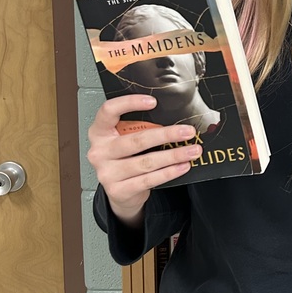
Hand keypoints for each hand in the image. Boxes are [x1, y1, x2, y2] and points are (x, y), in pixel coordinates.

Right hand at [87, 95, 200, 223]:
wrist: (119, 191)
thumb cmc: (125, 157)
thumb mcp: (124, 138)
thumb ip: (139, 127)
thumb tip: (174, 119)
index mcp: (99, 132)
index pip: (108, 111)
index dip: (129, 103)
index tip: (153, 101)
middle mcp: (100, 151)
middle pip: (136, 140)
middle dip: (167, 135)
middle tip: (187, 132)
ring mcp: (107, 173)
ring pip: (147, 162)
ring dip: (174, 155)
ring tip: (192, 150)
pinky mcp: (119, 190)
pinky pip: (149, 180)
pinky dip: (169, 172)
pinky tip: (182, 166)